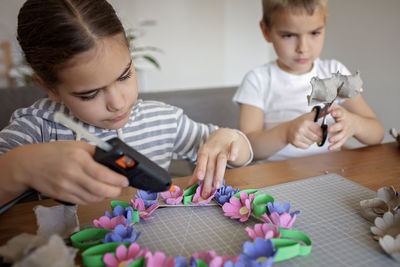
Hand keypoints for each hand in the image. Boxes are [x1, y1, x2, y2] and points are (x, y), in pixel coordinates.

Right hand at [5, 141, 128, 204]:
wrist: (28, 165)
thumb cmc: (54, 152)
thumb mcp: (76, 145)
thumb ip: (95, 152)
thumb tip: (114, 159)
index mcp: (78, 159)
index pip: (102, 173)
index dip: (116, 180)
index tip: (125, 180)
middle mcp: (72, 174)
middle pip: (99, 189)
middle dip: (114, 191)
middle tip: (120, 188)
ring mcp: (66, 187)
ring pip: (92, 198)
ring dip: (105, 196)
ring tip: (111, 190)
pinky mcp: (62, 196)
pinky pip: (83, 201)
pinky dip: (94, 199)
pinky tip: (97, 193)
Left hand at [187, 128, 241, 197]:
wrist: (223, 134)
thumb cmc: (212, 150)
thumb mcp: (203, 158)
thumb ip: (197, 172)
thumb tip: (188, 186)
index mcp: (204, 152)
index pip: (201, 160)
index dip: (200, 168)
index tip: (199, 178)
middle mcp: (213, 150)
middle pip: (211, 165)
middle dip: (209, 180)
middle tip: (207, 192)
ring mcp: (223, 147)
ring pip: (222, 160)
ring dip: (219, 173)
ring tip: (217, 186)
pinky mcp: (233, 145)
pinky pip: (234, 147)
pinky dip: (233, 152)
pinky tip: (232, 158)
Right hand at [286, 111, 321, 148]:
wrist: (287, 129)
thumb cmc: (299, 123)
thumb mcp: (307, 116)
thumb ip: (318, 114)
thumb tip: (328, 110)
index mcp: (305, 122)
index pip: (319, 131)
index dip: (322, 133)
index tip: (322, 132)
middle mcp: (301, 129)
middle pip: (316, 138)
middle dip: (318, 137)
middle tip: (316, 135)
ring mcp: (297, 136)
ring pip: (312, 143)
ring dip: (312, 141)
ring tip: (309, 137)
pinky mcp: (295, 142)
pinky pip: (306, 146)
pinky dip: (307, 144)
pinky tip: (305, 140)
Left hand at [327, 103, 357, 149]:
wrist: (356, 124)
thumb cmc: (344, 115)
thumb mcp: (339, 108)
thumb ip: (332, 106)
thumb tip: (325, 106)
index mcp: (343, 115)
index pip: (340, 113)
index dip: (336, 112)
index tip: (332, 112)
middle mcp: (344, 124)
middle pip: (340, 125)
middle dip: (335, 127)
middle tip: (329, 129)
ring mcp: (345, 131)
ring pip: (341, 135)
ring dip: (335, 138)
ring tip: (330, 140)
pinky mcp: (345, 137)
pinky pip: (341, 142)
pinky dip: (335, 146)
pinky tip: (330, 148)